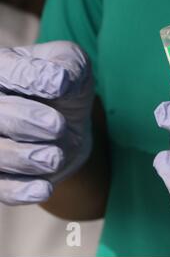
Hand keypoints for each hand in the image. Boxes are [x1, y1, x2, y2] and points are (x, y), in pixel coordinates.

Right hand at [0, 41, 93, 204]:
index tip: (58, 85)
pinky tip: (44, 189)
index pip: (3, 71)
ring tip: (55, 157)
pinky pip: (0, 189)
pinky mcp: (0, 175)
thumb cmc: (66, 87)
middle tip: (58, 126)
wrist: (70, 123)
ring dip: (23, 158)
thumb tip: (56, 80)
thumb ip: (67, 65)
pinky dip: (19, 191)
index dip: (25, 78)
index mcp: (0, 69)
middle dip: (22, 121)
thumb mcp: (74, 66)